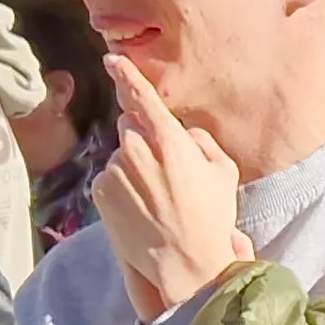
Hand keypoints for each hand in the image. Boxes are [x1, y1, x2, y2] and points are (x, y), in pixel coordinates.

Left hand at [93, 53, 249, 322]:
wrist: (185, 264)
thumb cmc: (210, 218)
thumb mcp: (224, 173)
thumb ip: (200, 140)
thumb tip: (180, 131)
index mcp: (170, 141)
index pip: (142, 98)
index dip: (127, 75)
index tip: (112, 60)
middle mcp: (137, 151)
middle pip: (130, 126)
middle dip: (143, 140)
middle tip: (166, 173)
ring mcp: (115, 172)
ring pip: (120, 154)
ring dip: (133, 167)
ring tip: (156, 199)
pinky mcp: (100, 192)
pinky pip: (109, 177)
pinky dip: (121, 187)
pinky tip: (140, 209)